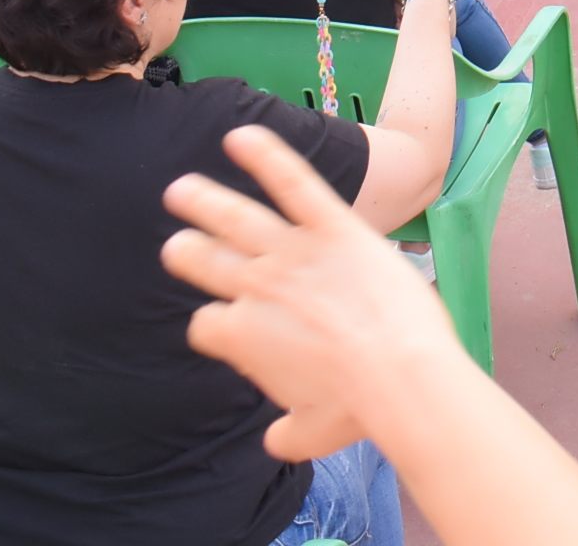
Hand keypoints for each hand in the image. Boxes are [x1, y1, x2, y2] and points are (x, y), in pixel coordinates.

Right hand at [163, 124, 465, 460]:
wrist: (399, 373)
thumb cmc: (360, 408)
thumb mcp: (316, 433)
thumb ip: (289, 435)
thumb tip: (277, 442)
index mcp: (243, 339)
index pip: (207, 324)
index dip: (214, 325)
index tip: (222, 326)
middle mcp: (257, 291)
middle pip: (206, 264)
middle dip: (189, 253)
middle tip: (179, 246)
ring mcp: (293, 254)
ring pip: (236, 219)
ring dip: (204, 202)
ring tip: (181, 189)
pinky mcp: (332, 227)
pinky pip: (294, 183)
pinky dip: (266, 155)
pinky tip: (242, 135)